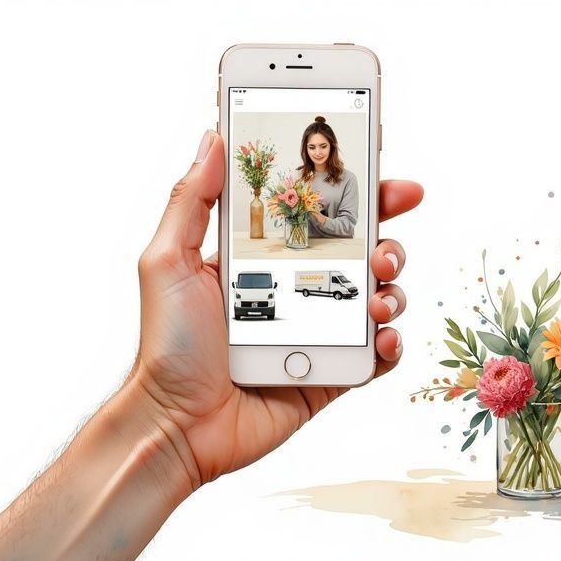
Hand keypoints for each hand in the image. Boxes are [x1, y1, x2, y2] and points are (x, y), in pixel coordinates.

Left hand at [133, 130, 422, 487]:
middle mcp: (299, 289)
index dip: (350, 185)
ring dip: (392, 286)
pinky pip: (379, 354)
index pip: (316, 211)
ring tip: (376, 295)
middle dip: (388, 230)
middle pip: (362, 247)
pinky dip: (391, 342)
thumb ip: (192, 199)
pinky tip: (381, 337)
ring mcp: (320, 330)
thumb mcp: (168, 260)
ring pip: (379, 295)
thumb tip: (212, 136)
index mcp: (265, 258)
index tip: (377, 156)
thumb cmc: (168, 344)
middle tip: (390, 228)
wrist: (177, 424)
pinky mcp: (333, 372)